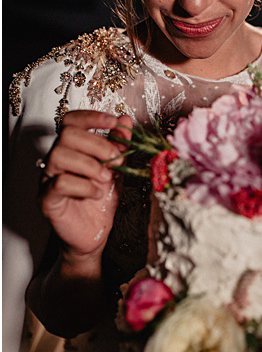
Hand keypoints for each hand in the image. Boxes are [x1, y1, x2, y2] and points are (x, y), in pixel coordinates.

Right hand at [40, 110, 130, 261]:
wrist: (94, 234)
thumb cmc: (101, 202)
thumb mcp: (118, 170)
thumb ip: (120, 146)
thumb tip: (125, 121)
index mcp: (72, 150)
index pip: (72, 121)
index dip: (92, 117)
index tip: (114, 122)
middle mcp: (56, 161)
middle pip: (67, 135)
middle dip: (98, 144)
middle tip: (117, 161)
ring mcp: (48, 179)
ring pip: (59, 155)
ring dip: (91, 165)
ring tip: (106, 179)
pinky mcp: (47, 199)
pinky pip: (59, 183)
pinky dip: (84, 186)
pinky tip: (96, 193)